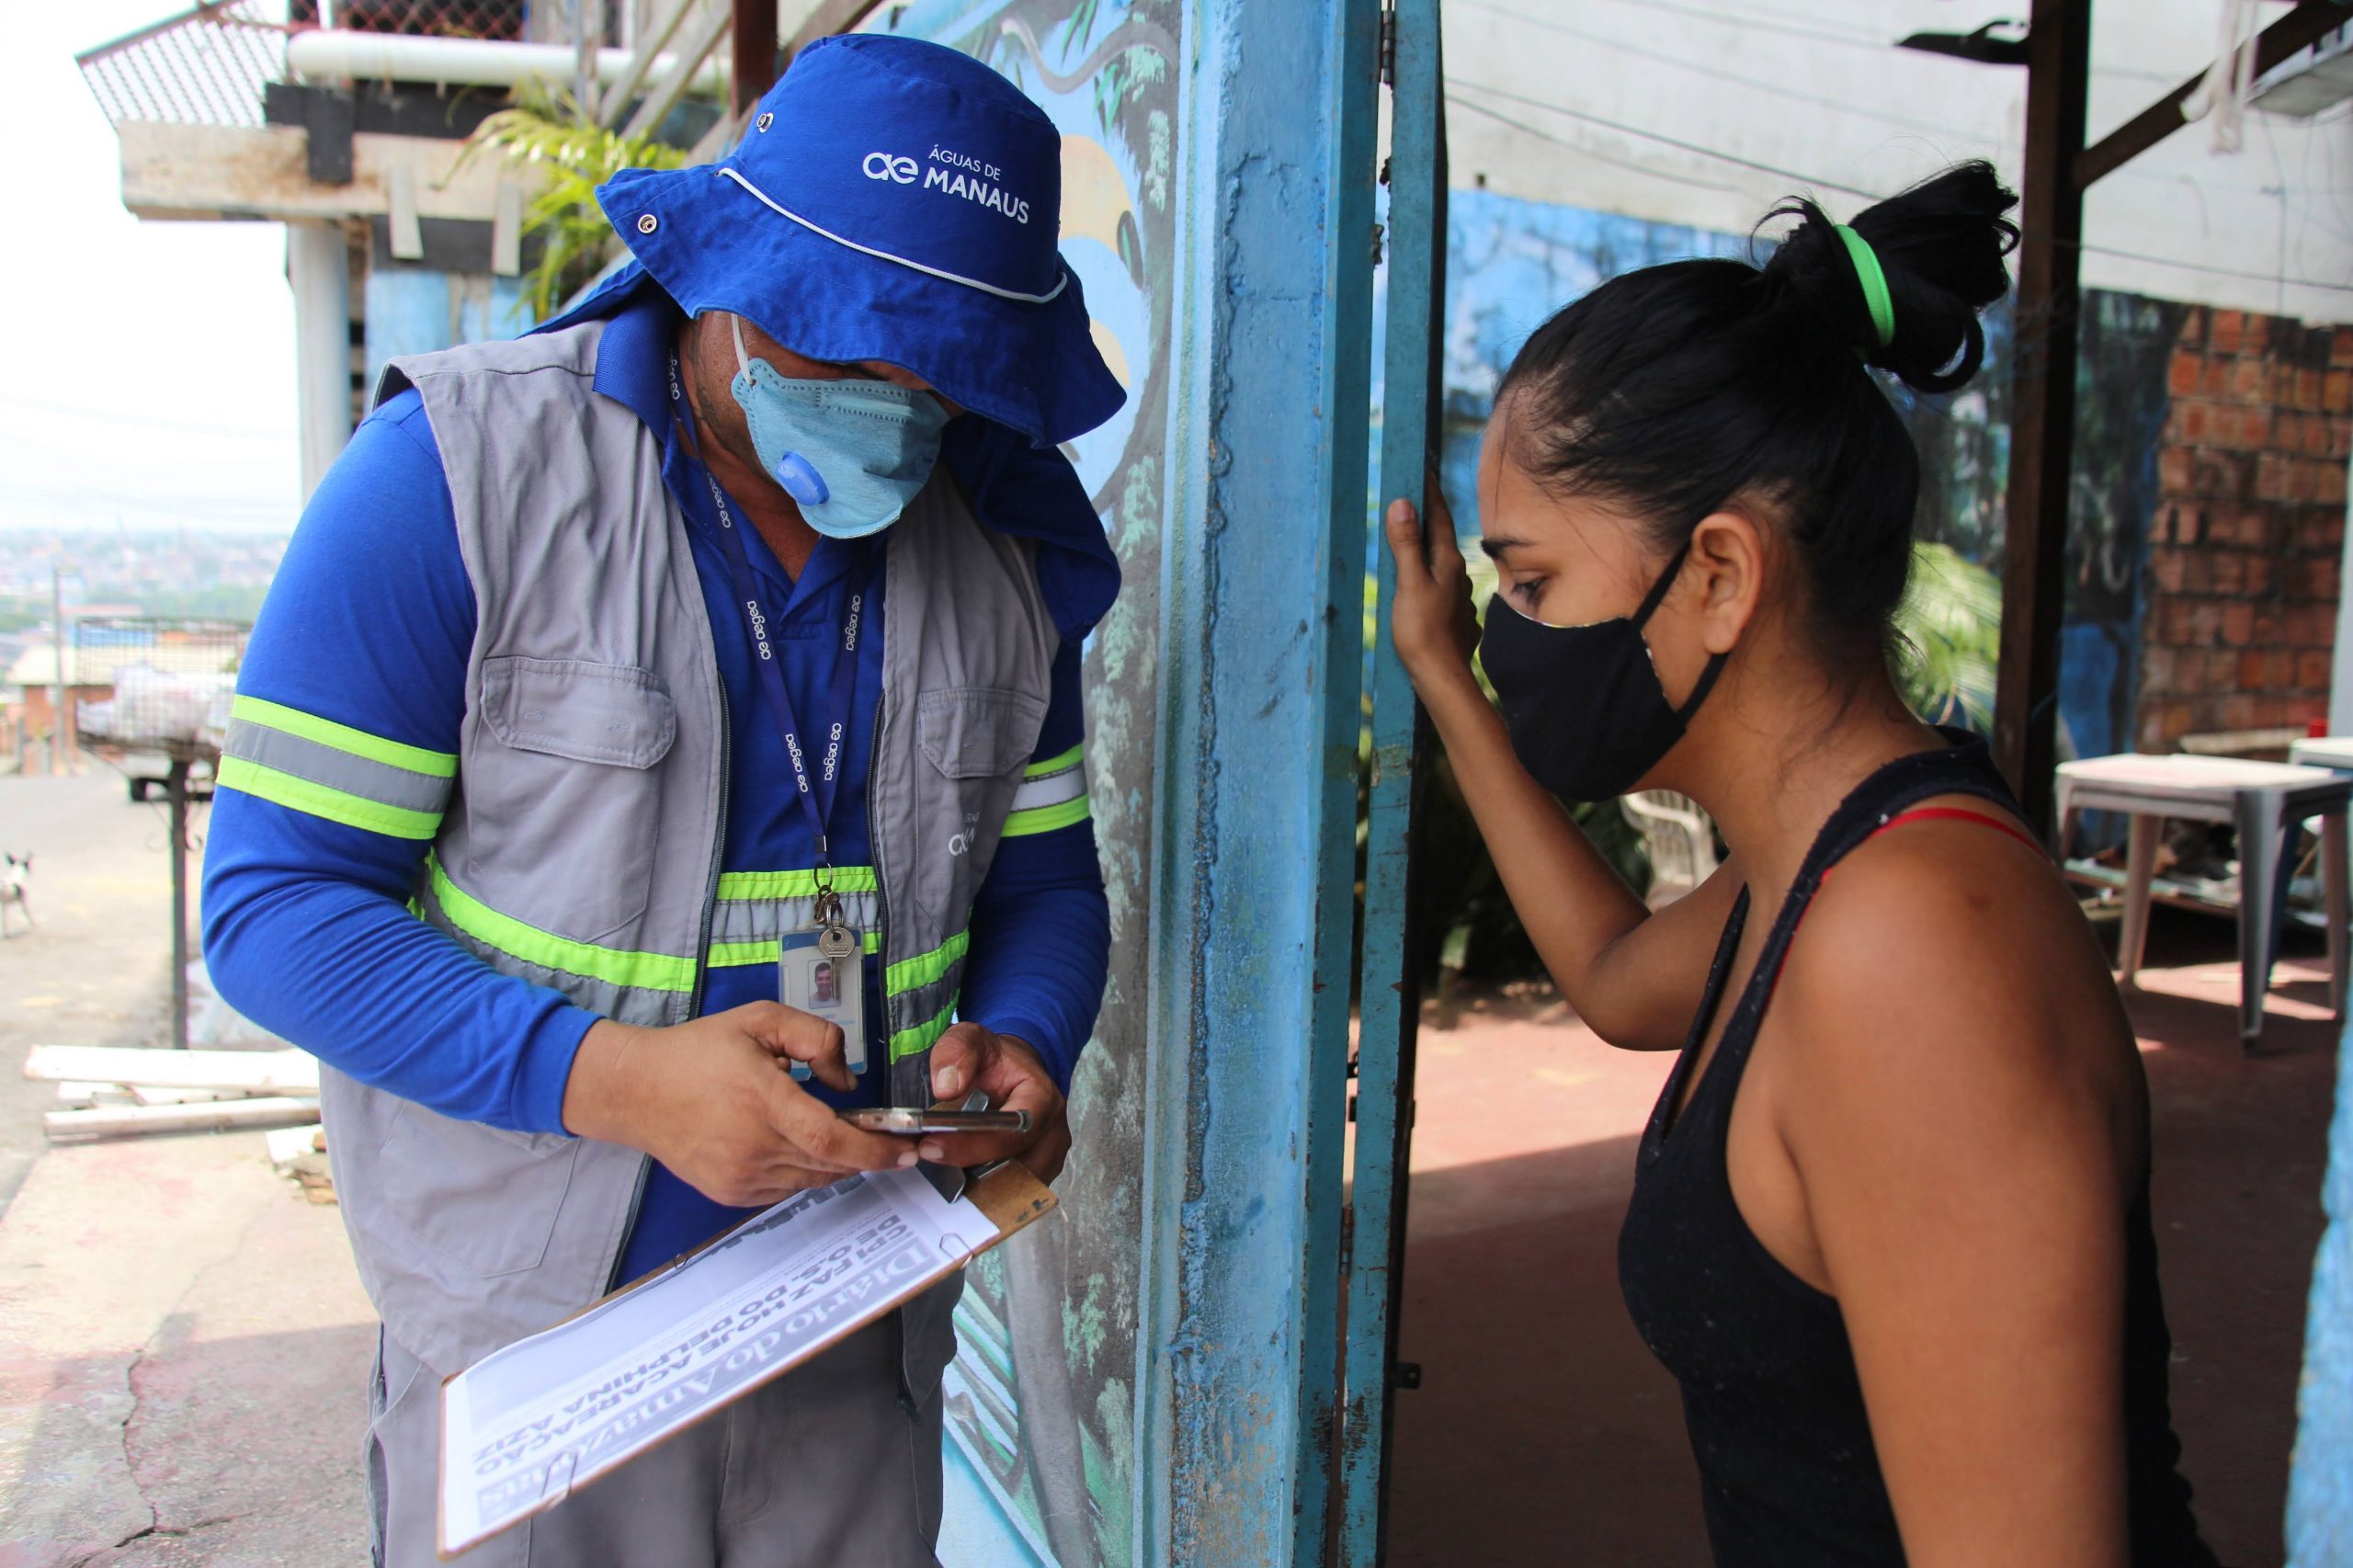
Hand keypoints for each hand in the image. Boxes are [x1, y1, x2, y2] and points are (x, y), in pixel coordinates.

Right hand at [562, 1003, 916, 1207]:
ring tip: (825, 1130)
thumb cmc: (698, 1051)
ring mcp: (739, 1176)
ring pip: (811, 1179)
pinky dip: (802, 1169)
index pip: (832, 1141)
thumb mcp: (761, 1020)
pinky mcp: (730, 1193)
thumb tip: (846, 1083)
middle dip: (864, 1153)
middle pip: (830, 1164)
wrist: (636, 1090)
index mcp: (762, 1100)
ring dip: (832, 1161)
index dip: (876, 1151)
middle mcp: (752, 1146)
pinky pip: (786, 1187)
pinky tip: (790, 1141)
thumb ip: (817, 1038)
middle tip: (880, 1136)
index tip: (906, 1151)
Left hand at [922, 1024, 1071, 1183]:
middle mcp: (1051, 1134)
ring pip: (1011, 1189)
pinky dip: (979, 1193)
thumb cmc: (995, 1059)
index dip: (974, 1144)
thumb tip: (946, 1087)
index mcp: (1043, 1099)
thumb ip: (957, 1051)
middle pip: (1015, 1169)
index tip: (932, 1146)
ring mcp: (1045, 1159)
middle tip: (927, 1163)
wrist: (1011, 1072)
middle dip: (971, 1172)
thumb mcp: (971, 1038)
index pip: (1016, 1130)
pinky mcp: (1032, 1176)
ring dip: (973, 1189)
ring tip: (935, 1176)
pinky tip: (950, 1183)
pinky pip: (1007, 1194)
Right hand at [1383, 472, 1480, 691]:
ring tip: (1415, 543)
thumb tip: (1402, 504)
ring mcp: (1460, 599)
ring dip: (1430, 551)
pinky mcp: (1456, 619)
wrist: (1441, 676)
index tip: (1423, 470)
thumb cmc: (1422, 631)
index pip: (1439, 519)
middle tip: (1415, 500)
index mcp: (1448, 564)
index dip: (1430, 494)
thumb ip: (1405, 545)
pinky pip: (1444, 590)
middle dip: (1429, 520)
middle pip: (1442, 540)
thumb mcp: (1408, 583)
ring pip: (1443, 567)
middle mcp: (1460, 577)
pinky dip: (1432, 580)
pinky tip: (1425, 588)